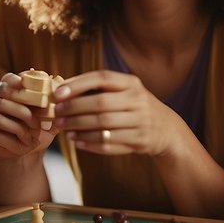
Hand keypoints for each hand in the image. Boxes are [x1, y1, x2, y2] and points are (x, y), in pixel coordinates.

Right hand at [0, 72, 57, 159]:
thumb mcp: (45, 115)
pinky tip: (23, 146)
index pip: (8, 79)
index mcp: (5, 87)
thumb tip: (57, 78)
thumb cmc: (32, 129)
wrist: (18, 153)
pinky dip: (13, 141)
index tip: (32, 91)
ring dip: (20, 129)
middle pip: (3, 96)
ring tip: (33, 138)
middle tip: (39, 124)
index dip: (18, 82)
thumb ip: (50, 99)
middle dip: (24, 110)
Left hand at [52, 70, 187, 157]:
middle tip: (57, 113)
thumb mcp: (125, 91)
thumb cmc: (135, 106)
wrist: (166, 129)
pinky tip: (76, 141)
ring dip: (78, 127)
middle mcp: (138, 100)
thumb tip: (62, 90)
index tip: (58, 93)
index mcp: (131, 83)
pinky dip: (89, 143)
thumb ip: (99, 89)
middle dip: (74, 108)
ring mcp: (140, 122)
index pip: (102, 78)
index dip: (78, 85)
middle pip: (100, 103)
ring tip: (63, 127)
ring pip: (103, 125)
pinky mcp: (139, 141)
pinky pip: (109, 143)